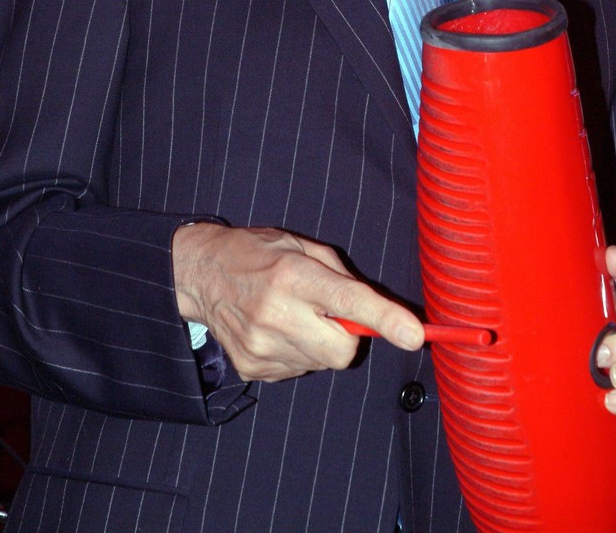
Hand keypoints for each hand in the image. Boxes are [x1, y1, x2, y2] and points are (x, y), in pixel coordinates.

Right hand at [171, 223, 423, 381]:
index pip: (348, 302)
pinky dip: (299, 353)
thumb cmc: (257, 252)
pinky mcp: (253, 367)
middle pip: (343, 349)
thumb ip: (342, 276)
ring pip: (322, 363)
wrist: (200, 274)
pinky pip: (299, 369)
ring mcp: (262, 346)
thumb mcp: (302, 246)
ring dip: (320, 342)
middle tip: (328, 312)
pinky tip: (278, 330)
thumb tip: (376, 310)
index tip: (414, 334)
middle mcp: (276, 313)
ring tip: (294, 315)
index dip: (385, 319)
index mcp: (293, 275)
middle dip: (348, 334)